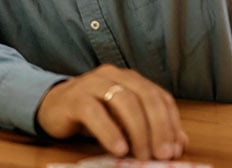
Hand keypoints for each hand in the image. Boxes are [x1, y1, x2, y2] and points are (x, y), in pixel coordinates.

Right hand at [36, 65, 186, 160]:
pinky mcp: (74, 97)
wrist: (51, 107)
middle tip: (162, 155)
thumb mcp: (124, 121)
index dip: (171, 123)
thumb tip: (180, 142)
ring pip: (123, 101)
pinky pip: (95, 112)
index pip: (159, 96)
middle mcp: (113, 75)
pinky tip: (118, 149)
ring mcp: (92, 83)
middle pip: (145, 97)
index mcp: (129, 79)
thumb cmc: (92, 115)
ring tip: (141, 156)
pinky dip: (110, 132)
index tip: (175, 149)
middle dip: (158, 128)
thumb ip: (150, 127)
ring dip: (138, 131)